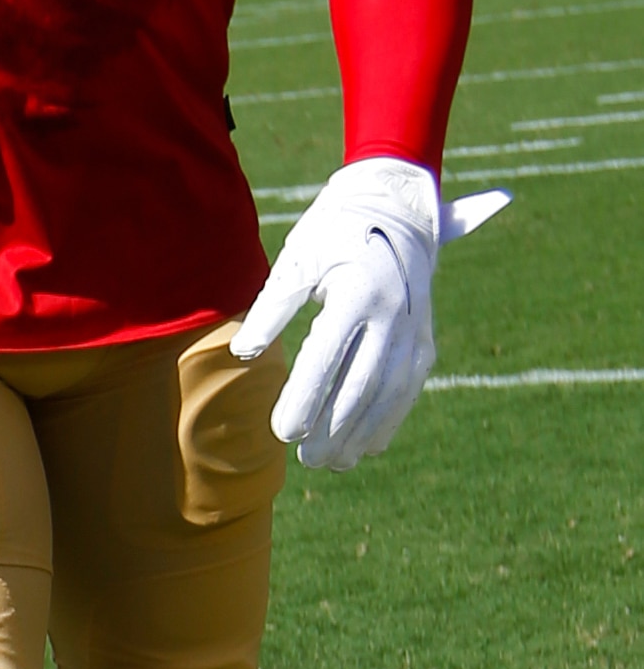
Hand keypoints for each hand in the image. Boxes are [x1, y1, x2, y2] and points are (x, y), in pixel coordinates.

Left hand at [233, 157, 508, 468]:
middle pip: (361, 384)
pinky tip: (368, 447)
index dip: (305, 398)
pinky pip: (409, 388)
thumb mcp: (298, 257)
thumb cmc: (334, 231)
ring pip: (389, 393)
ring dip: (362, 433)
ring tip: (332, 462)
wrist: (396, 206)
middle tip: (305, 459)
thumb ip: (271, 306)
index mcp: (357, 292)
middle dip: (333, 427)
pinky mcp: (425, 339)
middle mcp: (393, 313)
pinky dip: (389, 419)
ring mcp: (415, 328)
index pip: (327, 357)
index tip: (282, 432)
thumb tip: (243, 352)